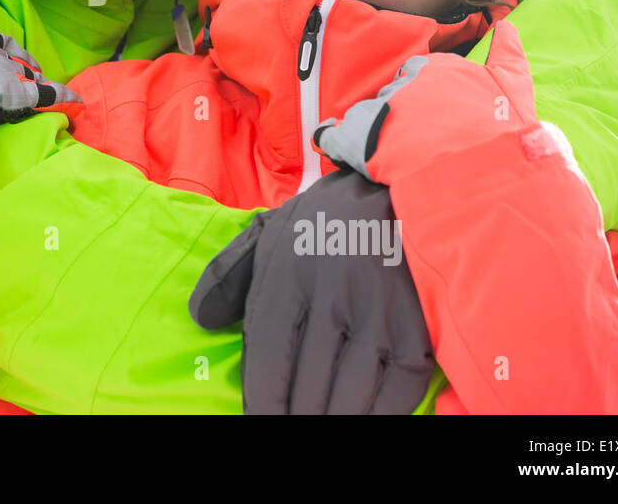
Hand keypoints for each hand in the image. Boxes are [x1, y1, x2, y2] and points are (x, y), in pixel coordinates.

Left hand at [189, 168, 434, 413]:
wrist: (392, 191)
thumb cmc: (319, 224)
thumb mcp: (265, 236)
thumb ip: (228, 276)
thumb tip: (200, 319)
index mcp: (287, 278)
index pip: (270, 359)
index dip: (265, 403)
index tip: (262, 422)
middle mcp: (331, 298)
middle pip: (310, 387)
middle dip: (299, 418)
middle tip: (294, 425)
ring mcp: (378, 315)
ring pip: (352, 395)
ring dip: (337, 420)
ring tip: (323, 424)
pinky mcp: (418, 326)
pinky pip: (399, 390)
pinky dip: (381, 414)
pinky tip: (366, 417)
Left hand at [311, 18, 572, 184]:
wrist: (482, 174)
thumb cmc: (502, 132)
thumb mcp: (514, 86)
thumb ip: (507, 53)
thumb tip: (505, 26)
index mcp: (436, 68)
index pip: (419, 75)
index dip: (426, 100)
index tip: (437, 120)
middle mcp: (404, 83)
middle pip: (394, 96)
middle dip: (401, 116)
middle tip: (418, 143)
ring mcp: (380, 109)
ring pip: (367, 116)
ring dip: (374, 132)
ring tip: (392, 157)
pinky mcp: (359, 138)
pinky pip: (336, 138)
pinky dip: (335, 143)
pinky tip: (342, 151)